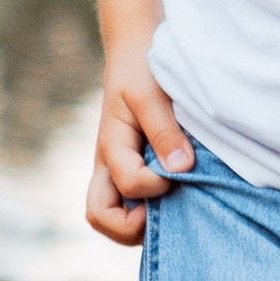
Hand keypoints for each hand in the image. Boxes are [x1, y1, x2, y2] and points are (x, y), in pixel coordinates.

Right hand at [85, 47, 193, 246]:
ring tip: (172, 208)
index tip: (181, 168)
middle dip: (129, 227)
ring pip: (111, 217)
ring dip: (138, 224)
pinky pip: (129, 206)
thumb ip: (164, 131)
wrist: (134, 53)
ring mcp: (115, 172)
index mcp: (111, 146)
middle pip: (98, 216)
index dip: (157, 185)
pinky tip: (176, 198)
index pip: (129, 184)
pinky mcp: (129, 171)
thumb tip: (180, 169)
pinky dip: (149, 212)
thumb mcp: (151, 94)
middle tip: (163, 212)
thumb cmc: (141, 70)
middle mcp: (107, 166)